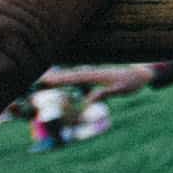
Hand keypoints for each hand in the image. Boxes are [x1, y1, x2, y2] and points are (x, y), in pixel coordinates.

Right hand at [40, 63, 155, 97]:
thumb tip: (89, 100)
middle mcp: (88, 73)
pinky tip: (51, 82)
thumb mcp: (122, 89)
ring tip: (34, 82)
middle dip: (46, 79)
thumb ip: (106, 93)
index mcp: (94, 75)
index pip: (70, 78)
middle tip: (30, 82)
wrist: (142, 72)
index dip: (54, 80)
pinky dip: (61, 80)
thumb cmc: (132, 81)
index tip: (39, 81)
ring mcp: (89, 74)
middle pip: (63, 76)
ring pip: (66, 77)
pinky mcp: (91, 77)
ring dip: (51, 79)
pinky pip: (72, 79)